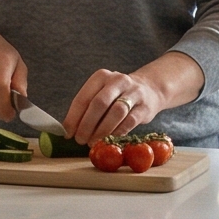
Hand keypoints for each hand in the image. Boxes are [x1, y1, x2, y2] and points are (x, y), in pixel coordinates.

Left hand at [63, 52, 204, 142]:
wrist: (149, 89)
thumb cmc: (117, 96)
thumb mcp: (102, 93)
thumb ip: (87, 108)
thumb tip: (69, 129)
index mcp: (101, 77)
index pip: (83, 97)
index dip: (74, 117)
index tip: (68, 133)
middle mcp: (117, 81)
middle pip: (98, 103)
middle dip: (86, 124)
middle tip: (80, 140)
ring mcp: (133, 92)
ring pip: (115, 112)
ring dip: (101, 130)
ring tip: (92, 142)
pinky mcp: (145, 106)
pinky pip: (130, 121)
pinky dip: (117, 132)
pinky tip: (110, 140)